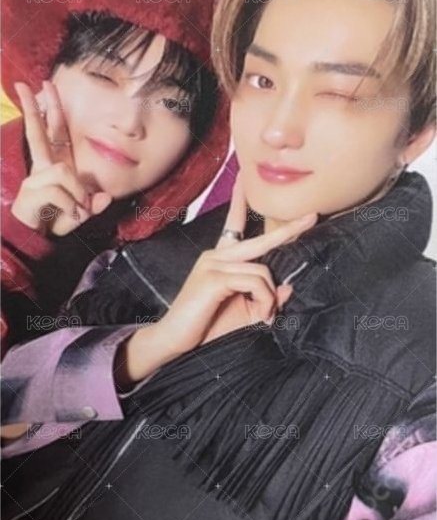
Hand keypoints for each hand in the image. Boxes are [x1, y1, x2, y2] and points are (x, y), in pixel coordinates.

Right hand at [11, 81, 111, 235]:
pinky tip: (70, 215)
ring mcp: (35, 179)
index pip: (53, 134)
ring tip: (77, 209)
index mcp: (55, 167)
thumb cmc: (57, 222)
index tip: (42, 87)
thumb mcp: (81, 214)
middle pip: (38, 133)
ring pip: (62, 171)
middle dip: (33, 109)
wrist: (37, 241)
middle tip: (24, 85)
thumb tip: (105, 198)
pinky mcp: (31, 192)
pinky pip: (59, 190)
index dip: (49, 111)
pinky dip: (70, 204)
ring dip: (76, 192)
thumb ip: (93, 206)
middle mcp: (42, 168)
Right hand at [121, 176, 317, 382]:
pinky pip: (255, 281)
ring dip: (270, 297)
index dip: (240, 201)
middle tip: (313, 216)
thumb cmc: (206, 325)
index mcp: (220, 259)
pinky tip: (260, 315)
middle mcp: (216, 255)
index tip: (243, 179)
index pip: (233, 224)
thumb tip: (290, 287)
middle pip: (259, 239)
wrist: (174, 340)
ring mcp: (213, 264)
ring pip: (262, 270)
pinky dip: (264, 300)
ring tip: (265, 316)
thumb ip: (265, 298)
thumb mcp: (244, 311)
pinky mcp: (214, 277)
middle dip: (288, 229)